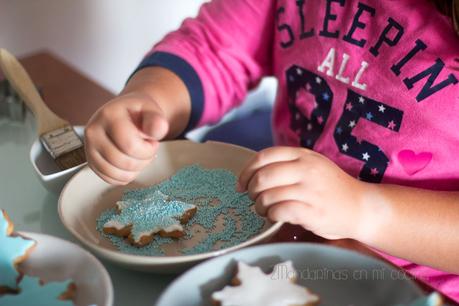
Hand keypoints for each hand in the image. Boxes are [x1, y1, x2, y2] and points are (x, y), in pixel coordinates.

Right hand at [85, 92, 168, 184]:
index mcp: (109, 115)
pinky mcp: (91, 162)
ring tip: (139, 155)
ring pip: (117, 174)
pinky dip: (125, 176)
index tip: (152, 142)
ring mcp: (89, 148)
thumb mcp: (151, 109)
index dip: (148, 150)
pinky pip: (111, 179)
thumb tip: (157, 130)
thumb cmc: (139, 113)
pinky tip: (131, 162)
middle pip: (123, 162)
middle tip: (147, 149)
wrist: (126, 114)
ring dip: (136, 169)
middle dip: (143, 160)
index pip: (130, 145)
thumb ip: (157, 120)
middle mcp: (94, 132)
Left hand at [238, 146, 364, 239]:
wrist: (361, 207)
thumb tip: (251, 175)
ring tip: (264, 209)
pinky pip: (279, 211)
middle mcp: (306, 170)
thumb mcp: (312, 165)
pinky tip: (275, 216)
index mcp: (303, 155)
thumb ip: (286, 164)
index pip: (264, 156)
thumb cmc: (330, 188)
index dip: (247, 170)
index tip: (241, 183)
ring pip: (268, 196)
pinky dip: (271, 215)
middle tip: (253, 198)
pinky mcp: (312, 212)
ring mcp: (310, 191)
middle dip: (251, 190)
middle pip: (262, 177)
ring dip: (259, 206)